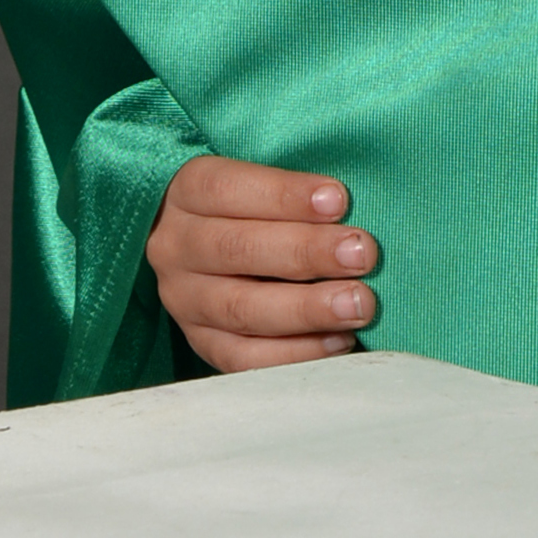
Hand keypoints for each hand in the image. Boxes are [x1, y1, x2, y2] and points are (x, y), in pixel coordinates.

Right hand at [145, 157, 380, 372]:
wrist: (206, 248)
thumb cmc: (251, 203)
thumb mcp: (256, 179)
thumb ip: (293, 189)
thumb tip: (347, 203)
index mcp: (185, 192)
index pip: (226, 189)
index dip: (283, 194)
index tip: (338, 200)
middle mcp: (175, 247)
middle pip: (237, 249)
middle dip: (307, 253)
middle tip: (362, 254)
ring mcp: (183, 300)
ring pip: (241, 309)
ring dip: (307, 308)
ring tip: (358, 304)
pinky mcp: (201, 342)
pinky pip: (244, 358)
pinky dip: (295, 352)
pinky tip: (339, 340)